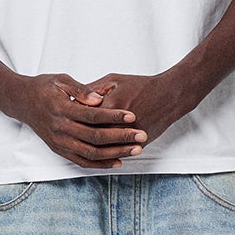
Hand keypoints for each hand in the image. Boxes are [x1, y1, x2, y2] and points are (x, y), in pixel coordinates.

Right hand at [4, 74, 147, 168]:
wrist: (22, 102)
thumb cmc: (44, 87)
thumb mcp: (61, 80)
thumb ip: (81, 89)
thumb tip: (98, 99)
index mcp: (61, 109)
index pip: (92, 115)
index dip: (114, 117)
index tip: (132, 116)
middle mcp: (60, 129)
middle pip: (95, 137)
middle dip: (121, 137)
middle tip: (142, 135)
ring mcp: (59, 142)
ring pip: (91, 153)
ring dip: (115, 153)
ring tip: (136, 149)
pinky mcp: (59, 150)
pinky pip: (82, 161)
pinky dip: (101, 164)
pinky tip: (118, 161)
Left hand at [80, 71, 194, 147]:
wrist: (169, 96)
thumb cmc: (141, 85)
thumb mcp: (113, 80)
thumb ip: (92, 90)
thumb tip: (74, 98)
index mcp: (109, 106)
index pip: (82, 116)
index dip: (72, 116)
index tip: (66, 116)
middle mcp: (117, 124)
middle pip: (90, 134)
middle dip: (79, 133)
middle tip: (70, 130)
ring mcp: (128, 137)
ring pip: (103, 148)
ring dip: (91, 146)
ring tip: (81, 142)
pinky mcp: (137, 144)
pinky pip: (117, 153)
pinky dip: (107, 153)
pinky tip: (98, 151)